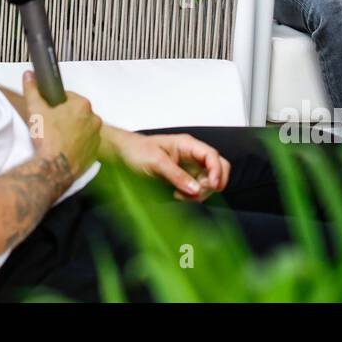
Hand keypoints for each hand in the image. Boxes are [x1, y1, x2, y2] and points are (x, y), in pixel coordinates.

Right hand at [23, 70, 101, 177]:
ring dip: (72, 131)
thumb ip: (32, 90)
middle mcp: (94, 119)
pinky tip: (64, 148)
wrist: (54, 168)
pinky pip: (86, 144)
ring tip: (57, 139)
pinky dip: (77, 145)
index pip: (68, 97)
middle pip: (76, 113)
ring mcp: (96, 137)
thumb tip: (29, 75)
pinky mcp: (95, 152)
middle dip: (65, 118)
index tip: (49, 113)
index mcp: (82, 105)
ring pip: (82, 128)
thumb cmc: (47, 139)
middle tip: (51, 127)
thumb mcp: (35, 110)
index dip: (56, 104)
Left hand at [104, 128, 229, 201]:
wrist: (123, 156)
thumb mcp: (156, 162)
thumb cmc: (137, 151)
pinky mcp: (185, 179)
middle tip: (195, 193)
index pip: (212, 156)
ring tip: (179, 195)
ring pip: (210, 182)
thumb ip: (176, 175)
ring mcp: (190, 168)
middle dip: (212, 184)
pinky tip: (177, 196)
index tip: (212, 185)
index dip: (217, 171)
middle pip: (218, 168)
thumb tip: (195, 189)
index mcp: (188, 145)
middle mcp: (192, 156)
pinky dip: (192, 196)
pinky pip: (198, 189)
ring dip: (200, 193)